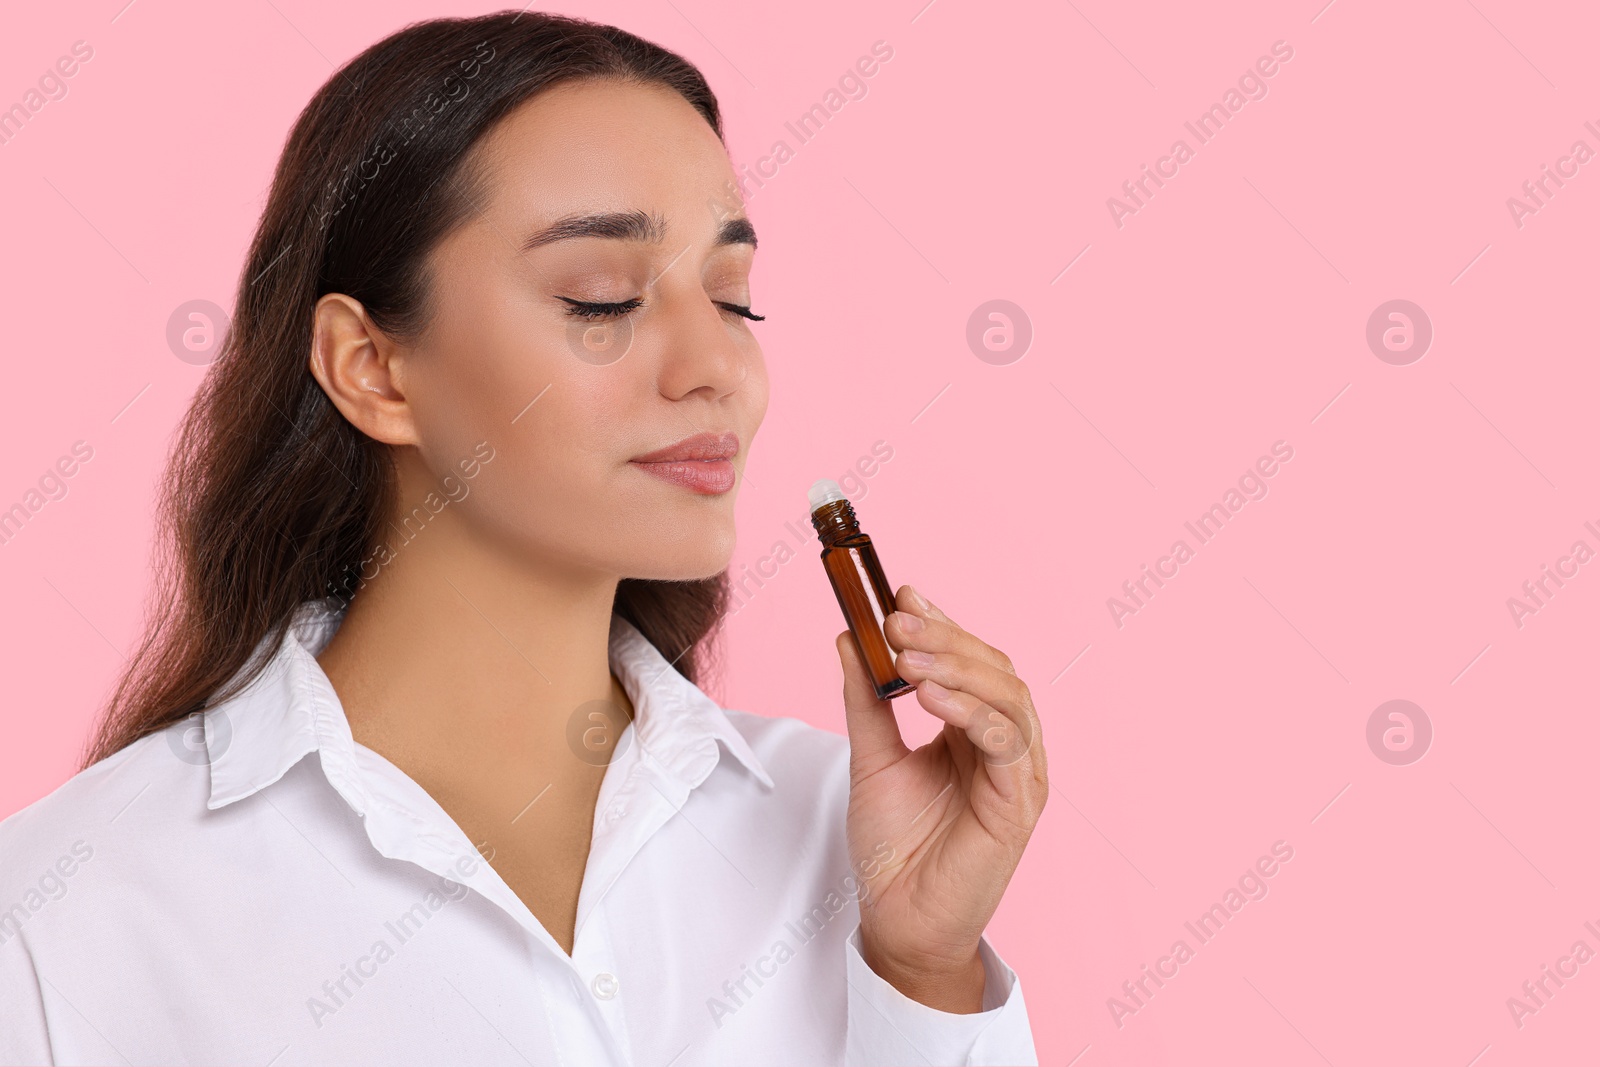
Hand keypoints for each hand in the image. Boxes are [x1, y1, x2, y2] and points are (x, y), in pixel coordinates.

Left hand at [836, 584, 1046, 1012]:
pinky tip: (931, 697)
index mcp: (974, 729)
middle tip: (896, 617)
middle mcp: (1003, 744)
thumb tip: (847, 637)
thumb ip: (866, 698)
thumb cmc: (893, 847)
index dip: (940, 623)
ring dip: (957, 667)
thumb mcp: (871, 757)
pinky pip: (1006, 742)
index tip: (900, 593)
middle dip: (945, 637)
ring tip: (907, 654)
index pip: (969, 660)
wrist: (898, 920)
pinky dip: (972, 712)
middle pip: (993, 669)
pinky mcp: (1018, 803)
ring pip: (1007, 696)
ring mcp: (1017, 772)